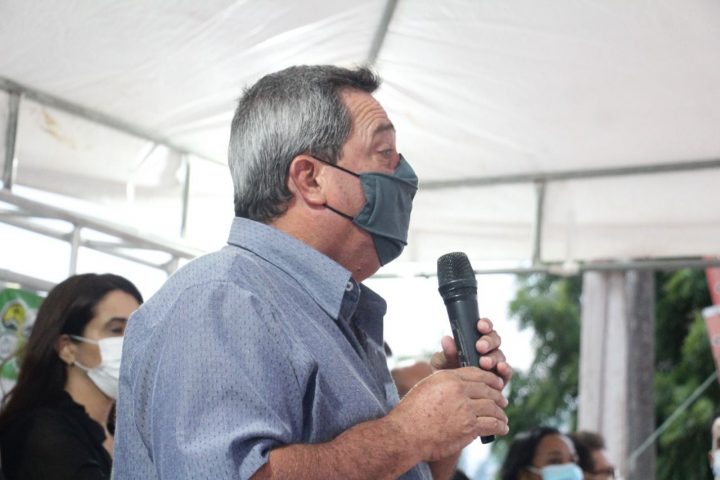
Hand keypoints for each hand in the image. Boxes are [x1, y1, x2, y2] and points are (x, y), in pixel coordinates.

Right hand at [388, 367, 508, 461]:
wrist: (406, 434)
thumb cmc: (411, 413)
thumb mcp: (426, 387)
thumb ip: (444, 384)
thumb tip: (460, 387)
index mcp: (447, 377)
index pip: (476, 373)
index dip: (489, 378)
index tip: (496, 383)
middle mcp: (458, 390)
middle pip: (487, 389)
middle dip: (498, 395)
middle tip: (502, 400)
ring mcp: (465, 408)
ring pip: (492, 407)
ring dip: (500, 412)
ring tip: (503, 417)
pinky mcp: (469, 426)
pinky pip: (491, 424)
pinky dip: (499, 426)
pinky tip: (502, 428)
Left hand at [430, 318, 512, 385]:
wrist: (450, 399)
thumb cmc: (446, 376)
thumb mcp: (441, 364)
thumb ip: (446, 353)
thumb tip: (447, 339)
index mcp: (473, 341)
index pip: (483, 328)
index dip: (485, 324)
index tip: (480, 326)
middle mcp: (486, 351)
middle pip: (494, 339)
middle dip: (488, 341)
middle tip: (480, 347)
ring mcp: (495, 364)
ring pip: (500, 355)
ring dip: (494, 357)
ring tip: (484, 362)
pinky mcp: (500, 379)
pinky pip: (507, 372)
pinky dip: (505, 369)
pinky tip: (500, 368)